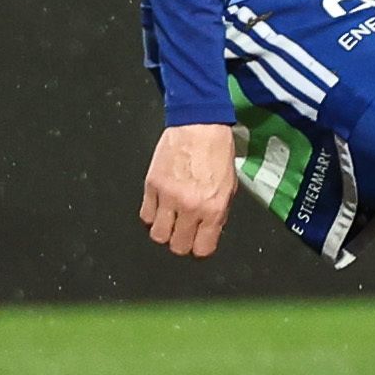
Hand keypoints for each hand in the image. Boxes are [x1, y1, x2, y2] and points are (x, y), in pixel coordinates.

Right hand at [141, 123, 236, 258]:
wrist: (199, 126)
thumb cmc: (217, 152)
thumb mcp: (229, 186)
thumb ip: (218, 212)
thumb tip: (209, 231)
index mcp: (213, 208)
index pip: (202, 248)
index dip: (200, 248)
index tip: (199, 243)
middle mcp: (190, 206)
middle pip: (177, 245)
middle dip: (181, 242)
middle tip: (184, 232)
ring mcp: (168, 197)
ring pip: (157, 235)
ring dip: (164, 231)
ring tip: (171, 221)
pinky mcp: (151, 186)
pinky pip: (146, 215)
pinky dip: (152, 215)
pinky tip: (161, 207)